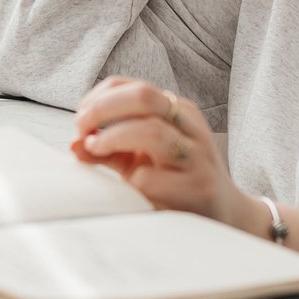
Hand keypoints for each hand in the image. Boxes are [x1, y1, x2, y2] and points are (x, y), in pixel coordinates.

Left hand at [70, 76, 252, 228]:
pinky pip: (152, 178)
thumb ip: (108, 150)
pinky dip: (131, 179)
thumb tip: (74, 145)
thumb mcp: (141, 159)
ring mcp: (195, 155)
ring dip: (113, 138)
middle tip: (82, 129)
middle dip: (102, 109)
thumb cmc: (177, 182)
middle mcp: (188, 126)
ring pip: (152, 130)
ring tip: (96, 149)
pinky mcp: (196, 188)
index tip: (81, 121)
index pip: (132, 86)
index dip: (98, 98)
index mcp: (176, 111)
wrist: (224, 213)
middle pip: (143, 95)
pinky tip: (128, 185)